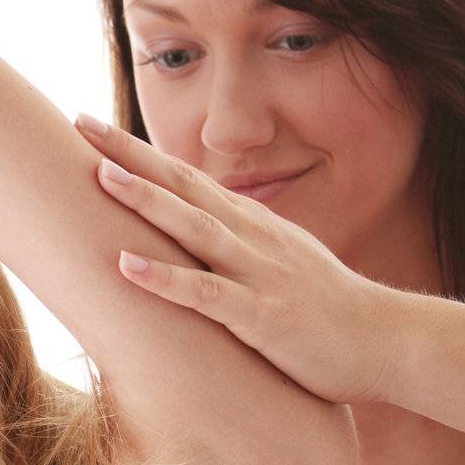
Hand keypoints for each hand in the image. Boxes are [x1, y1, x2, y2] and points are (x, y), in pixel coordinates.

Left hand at [74, 113, 398, 408]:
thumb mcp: (276, 263)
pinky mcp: (262, 315)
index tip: (93, 128)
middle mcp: (251, 237)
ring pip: (193, 228)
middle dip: (130, 154)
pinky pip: (206, 294)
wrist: (384, 341)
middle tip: (80, 123)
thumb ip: (237, 246)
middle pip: (182, 185)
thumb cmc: (324, 308)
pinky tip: (127, 265)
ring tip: (100, 176)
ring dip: (146, 201)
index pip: (185, 177)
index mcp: (250, 225)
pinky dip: (165, 279)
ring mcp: (257, 273)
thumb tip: (196, 233)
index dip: (139, 152)